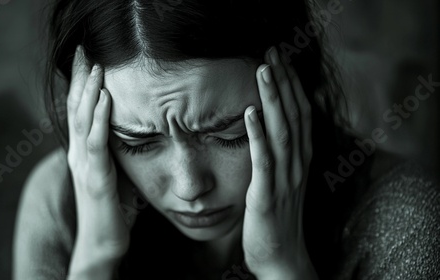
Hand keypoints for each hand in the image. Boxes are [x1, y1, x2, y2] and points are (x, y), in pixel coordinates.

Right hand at [66, 46, 134, 278]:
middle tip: (86, 52)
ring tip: (97, 66)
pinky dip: (98, 118)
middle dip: (81, 79)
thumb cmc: (113, 208)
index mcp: (83, 152)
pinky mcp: (95, 178)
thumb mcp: (115, 172)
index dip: (82, 85)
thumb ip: (117, 151)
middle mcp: (78, 154)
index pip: (79, 111)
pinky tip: (104, 99)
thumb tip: (136, 132)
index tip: (89, 60)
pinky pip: (95, 143)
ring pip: (82, 121)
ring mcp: (84, 166)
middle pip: (76, 108)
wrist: (103, 242)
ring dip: (90, 91)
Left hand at [242, 47, 317, 279]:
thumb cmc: (279, 218)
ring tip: (264, 70)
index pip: (300, 115)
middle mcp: (297, 165)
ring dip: (273, 99)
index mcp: (300, 161)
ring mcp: (284, 179)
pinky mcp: (266, 194)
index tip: (281, 61)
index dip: (292, 87)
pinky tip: (249, 112)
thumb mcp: (284, 181)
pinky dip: (258, 134)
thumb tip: (272, 129)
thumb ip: (280, 155)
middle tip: (272, 53)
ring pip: (282, 131)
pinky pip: (263, 160)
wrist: (282, 257)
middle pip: (294, 116)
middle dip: (283, 83)